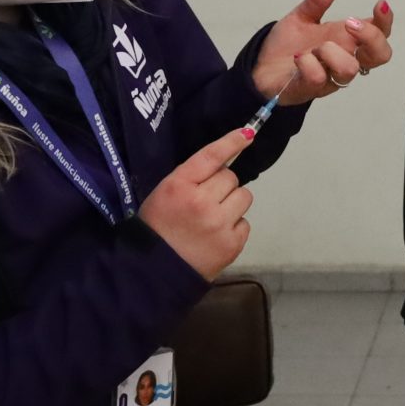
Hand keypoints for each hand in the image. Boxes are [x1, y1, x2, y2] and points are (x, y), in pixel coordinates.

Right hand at [141, 128, 255, 279]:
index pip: (211, 156)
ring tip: (214, 218)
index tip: (248, 134)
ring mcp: (219, 223)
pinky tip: (217, 236)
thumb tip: (224, 161)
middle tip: (206, 201)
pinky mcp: (232, 244)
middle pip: (231, 177)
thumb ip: (191, 177)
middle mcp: (201, 201)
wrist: (156, 271)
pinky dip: (234, 227)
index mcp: (179, 186)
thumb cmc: (158, 227)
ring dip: (232, 203)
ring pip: (244, 196)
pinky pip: (245, 222)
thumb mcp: (164, 193)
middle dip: (222, 186)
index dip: (231, 142)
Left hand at [254, 0, 395, 105]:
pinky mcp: (310, 89)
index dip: (386, 21)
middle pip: (380, 55)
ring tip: (314, 47)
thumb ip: (318, 0)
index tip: (379, 4)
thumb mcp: (302, 17)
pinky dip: (308, 63)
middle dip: (371, 37)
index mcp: (347, 41)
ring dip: (331, 52)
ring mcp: (330, 77)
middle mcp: (344, 60)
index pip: (380, 34)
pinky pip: (318, 78)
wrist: (261, 68)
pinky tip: (298, 58)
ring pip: (349, 69)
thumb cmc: (288, 47)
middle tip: (349, 23)